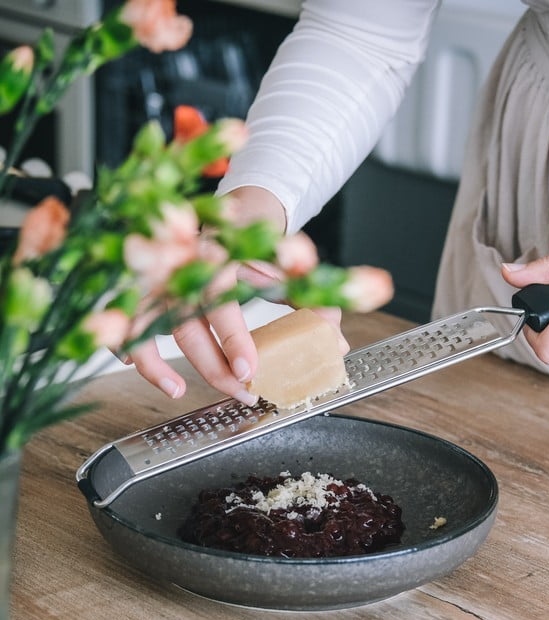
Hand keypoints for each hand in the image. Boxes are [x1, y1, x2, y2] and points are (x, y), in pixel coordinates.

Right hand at [125, 186, 348, 402]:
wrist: (231, 207)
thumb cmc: (256, 241)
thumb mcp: (286, 262)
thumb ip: (312, 298)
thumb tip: (336, 340)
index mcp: (216, 252)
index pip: (220, 300)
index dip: (233, 338)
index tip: (250, 367)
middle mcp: (178, 263)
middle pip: (184, 324)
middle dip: (211, 367)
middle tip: (240, 392)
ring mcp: (152, 274)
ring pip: (143, 325)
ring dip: (157, 365)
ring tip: (179, 392)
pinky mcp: (136, 286)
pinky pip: (123, 321)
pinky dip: (127, 346)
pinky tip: (142, 367)